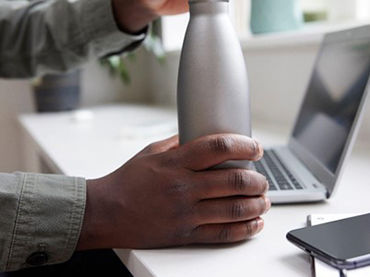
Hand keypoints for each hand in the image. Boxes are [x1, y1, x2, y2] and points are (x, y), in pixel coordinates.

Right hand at [76, 134, 270, 249]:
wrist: (105, 212)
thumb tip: (203, 134)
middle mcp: (183, 186)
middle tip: (262, 179)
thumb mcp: (151, 152)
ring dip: (257, 203)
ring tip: (264, 199)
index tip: (256, 148)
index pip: (218, 147)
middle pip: (234, 180)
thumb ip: (179, 143)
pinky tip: (255, 222)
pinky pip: (223, 233)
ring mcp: (185, 213)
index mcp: (176, 161)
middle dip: (257, 179)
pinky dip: (245, 229)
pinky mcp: (185, 235)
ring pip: (234, 208)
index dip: (244, 146)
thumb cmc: (127, 180)